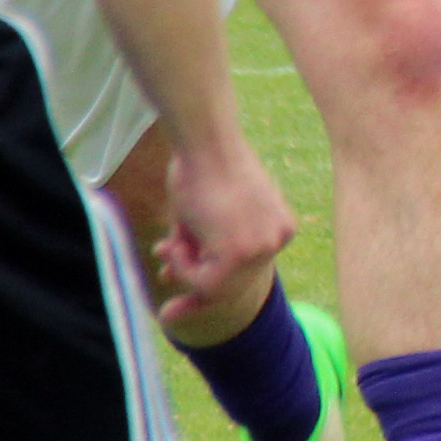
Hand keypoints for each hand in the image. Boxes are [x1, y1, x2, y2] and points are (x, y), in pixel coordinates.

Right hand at [150, 137, 295, 326]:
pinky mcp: (242, 254)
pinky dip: (182, 267)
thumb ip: (197, 245)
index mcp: (277, 225)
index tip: (182, 299)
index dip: (211, 280)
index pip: (245, 267)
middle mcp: (277, 238)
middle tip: (163, 291)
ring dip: (184, 266)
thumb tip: (168, 277)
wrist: (205, 141)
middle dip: (193, 281)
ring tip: (172, 243)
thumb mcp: (204, 213)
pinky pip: (205, 284)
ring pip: (216, 285)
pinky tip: (177, 243)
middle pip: (233, 280)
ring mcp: (263, 248)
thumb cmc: (199, 164)